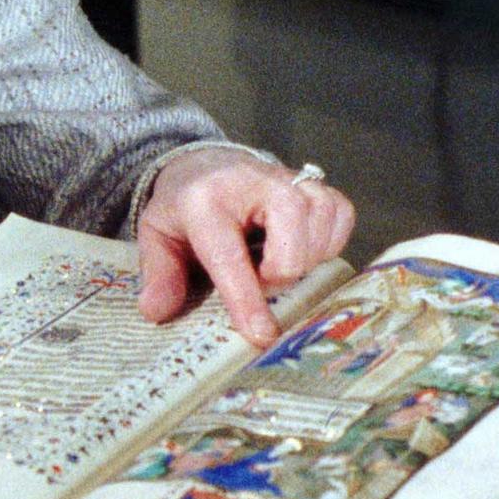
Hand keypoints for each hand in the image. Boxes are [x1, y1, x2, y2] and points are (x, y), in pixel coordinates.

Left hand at [136, 145, 354, 347]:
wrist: (207, 164)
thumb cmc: (185, 206)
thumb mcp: (157, 235)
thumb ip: (159, 275)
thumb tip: (156, 312)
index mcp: (203, 200)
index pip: (228, 255)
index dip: (246, 298)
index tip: (261, 335)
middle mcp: (252, 182)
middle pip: (291, 247)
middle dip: (278, 276)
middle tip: (257, 273)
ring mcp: (289, 178)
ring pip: (320, 234)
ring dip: (303, 260)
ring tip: (273, 256)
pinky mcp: (316, 182)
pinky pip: (341, 219)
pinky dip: (326, 242)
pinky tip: (298, 243)